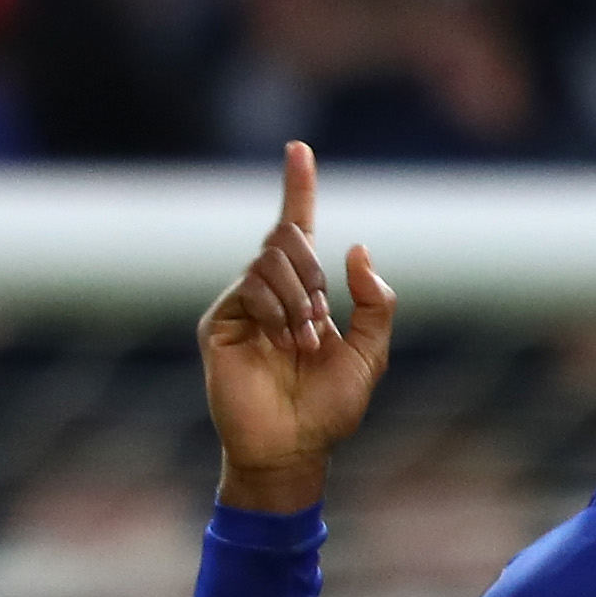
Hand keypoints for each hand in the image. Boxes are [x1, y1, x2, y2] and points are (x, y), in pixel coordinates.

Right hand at [198, 142, 396, 511]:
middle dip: (313, 273)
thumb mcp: (371, 353)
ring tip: (303, 342)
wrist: (295, 447)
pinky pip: (250, 287)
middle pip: (287, 236)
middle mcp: (269, 290)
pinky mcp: (218, 322)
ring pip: (270, 259)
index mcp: (305, 292)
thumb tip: (356, 249)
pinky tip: (283, 342)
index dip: (299, 188)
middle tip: (320, 321)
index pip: (298, 229)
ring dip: (299, 299)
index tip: (299, 149)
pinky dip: (277, 311)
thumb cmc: (331, 406)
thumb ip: (376, 303)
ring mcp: (241, 304)